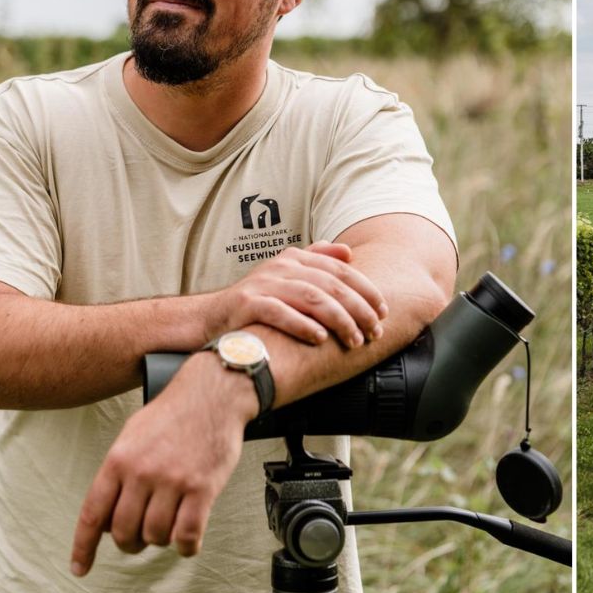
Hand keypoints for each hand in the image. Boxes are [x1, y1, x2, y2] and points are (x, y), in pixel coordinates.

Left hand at [70, 353, 254, 575]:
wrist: (213, 393)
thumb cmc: (172, 415)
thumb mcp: (131, 436)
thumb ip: (117, 475)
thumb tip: (104, 519)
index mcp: (118, 460)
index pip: (92, 514)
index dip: (83, 547)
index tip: (79, 569)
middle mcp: (141, 473)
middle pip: (123, 533)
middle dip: (129, 544)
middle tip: (140, 538)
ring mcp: (172, 481)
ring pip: (155, 537)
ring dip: (160, 541)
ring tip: (168, 527)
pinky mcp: (202, 489)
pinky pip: (187, 536)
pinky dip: (186, 547)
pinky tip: (188, 542)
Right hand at [205, 242, 385, 348]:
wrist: (210, 319)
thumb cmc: (256, 303)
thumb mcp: (285, 277)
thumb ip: (315, 260)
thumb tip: (348, 251)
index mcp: (293, 258)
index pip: (340, 269)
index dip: (366, 290)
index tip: (383, 312)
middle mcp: (280, 267)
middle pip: (331, 285)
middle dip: (359, 309)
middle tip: (375, 332)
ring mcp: (263, 284)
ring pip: (312, 298)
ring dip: (339, 320)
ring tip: (354, 340)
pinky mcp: (247, 304)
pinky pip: (281, 313)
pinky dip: (303, 325)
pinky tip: (320, 339)